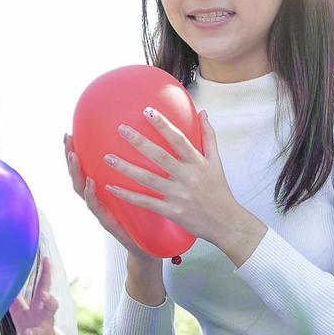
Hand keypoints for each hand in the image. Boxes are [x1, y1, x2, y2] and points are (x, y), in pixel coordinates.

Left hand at [7, 256, 62, 334]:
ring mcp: (45, 332)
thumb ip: (14, 298)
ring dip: (36, 331)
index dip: (46, 274)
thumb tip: (1, 281)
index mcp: (40, 306)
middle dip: (49, 300)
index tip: (47, 260)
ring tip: (29, 332)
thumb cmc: (31, 323)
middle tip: (45, 295)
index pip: (44, 288)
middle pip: (52, 307)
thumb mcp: (21, 311)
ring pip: (44, 330)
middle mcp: (46, 318)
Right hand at [65, 133, 153, 260]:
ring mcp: (100, 211)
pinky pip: (97, 207)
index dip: (76, 152)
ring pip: (81, 190)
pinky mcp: (108, 223)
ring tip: (74, 157)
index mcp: (104, 190)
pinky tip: (91, 183)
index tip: (71, 133)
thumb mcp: (142, 191)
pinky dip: (92, 194)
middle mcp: (98, 199)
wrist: (148, 248)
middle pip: (77, 175)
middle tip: (67, 140)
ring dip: (76, 172)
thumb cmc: (146, 218)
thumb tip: (148, 144)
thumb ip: (140, 172)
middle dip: (69, 157)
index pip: (86, 168)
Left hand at [98, 109, 264, 263]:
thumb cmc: (219, 190)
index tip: (148, 111)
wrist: (226, 223)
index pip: (179, 140)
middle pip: (160, 156)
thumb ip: (208, 137)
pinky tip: (110, 187)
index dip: (164, 125)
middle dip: (140, 142)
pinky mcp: (172, 211)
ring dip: (126, 168)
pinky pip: (146, 202)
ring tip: (107, 157)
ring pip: (148, 179)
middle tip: (121, 129)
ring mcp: (178, 195)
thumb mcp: (217, 162)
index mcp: (198, 163)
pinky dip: (127, 195)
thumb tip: (203, 113)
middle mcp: (188, 177)